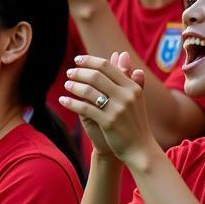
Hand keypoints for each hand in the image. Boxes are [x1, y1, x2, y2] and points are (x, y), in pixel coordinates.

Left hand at [61, 52, 156, 169]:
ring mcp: (118, 109)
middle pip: (96, 76)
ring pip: (88, 91)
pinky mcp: (108, 122)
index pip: (107, 66)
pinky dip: (71, 103)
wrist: (141, 149)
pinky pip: (84, 108)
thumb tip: (122, 54)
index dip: (89, 61)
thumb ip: (127, 76)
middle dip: (79, 72)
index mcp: (132, 87)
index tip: (77, 60)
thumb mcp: (135, 97)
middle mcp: (126, 96)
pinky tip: (63, 100)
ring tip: (66, 85)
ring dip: (73, 86)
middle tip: (69, 72)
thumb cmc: (134, 121)